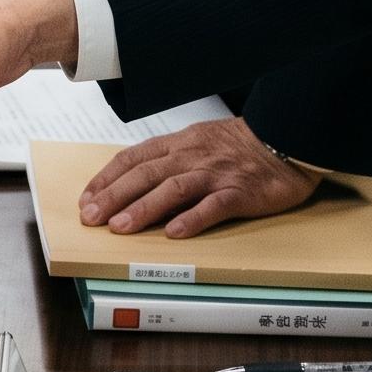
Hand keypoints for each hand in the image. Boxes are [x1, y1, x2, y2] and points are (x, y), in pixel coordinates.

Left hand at [77, 117, 322, 238]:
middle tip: (90, 217)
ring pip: (173, 189)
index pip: (133, 159)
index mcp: (178, 144)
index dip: (107, 178)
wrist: (285, 137)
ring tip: (120, 227)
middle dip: (114, 196)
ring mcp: (215, 174)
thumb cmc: (239, 145)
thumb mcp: (197, 142)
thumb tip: (132, 183)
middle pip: (145, 174)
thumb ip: (168, 160)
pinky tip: (174, 233)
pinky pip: (213, 205)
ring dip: (143, 208)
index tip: (86, 198)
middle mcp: (192, 157)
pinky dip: (193, 218)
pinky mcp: (240, 192)